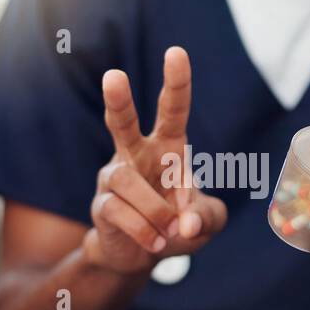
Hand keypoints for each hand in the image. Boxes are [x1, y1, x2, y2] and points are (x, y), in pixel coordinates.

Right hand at [83, 46, 227, 273]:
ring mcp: (114, 178)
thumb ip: (208, 217)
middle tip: (114, 76)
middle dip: (119, 101)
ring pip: (128, 181)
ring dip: (155, 210)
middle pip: (122, 122)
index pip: (172, 110)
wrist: (139, 256)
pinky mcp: (101, 206)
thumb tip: (188, 223)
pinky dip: (145, 230)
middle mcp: (136, 155)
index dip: (176, 83)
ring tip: (170, 230)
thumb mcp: (207, 223)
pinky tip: (155, 242)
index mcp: (167, 147)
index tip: (176, 53)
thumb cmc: (176, 226)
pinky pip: (119, 212)